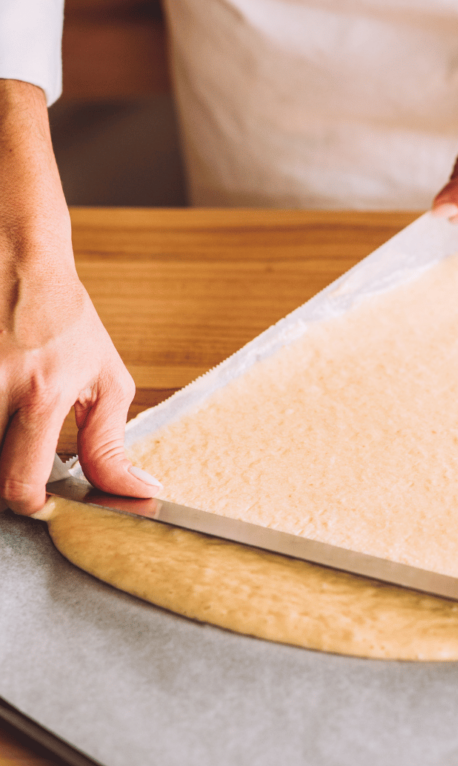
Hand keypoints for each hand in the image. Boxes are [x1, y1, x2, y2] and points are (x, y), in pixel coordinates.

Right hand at [0, 266, 161, 514]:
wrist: (20, 260)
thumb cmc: (67, 322)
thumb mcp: (107, 381)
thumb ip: (110, 445)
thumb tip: (137, 492)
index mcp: (43, 392)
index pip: (20, 481)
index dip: (28, 505)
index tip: (37, 501)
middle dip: (1, 481)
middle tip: (19, 461)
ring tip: (10, 424)